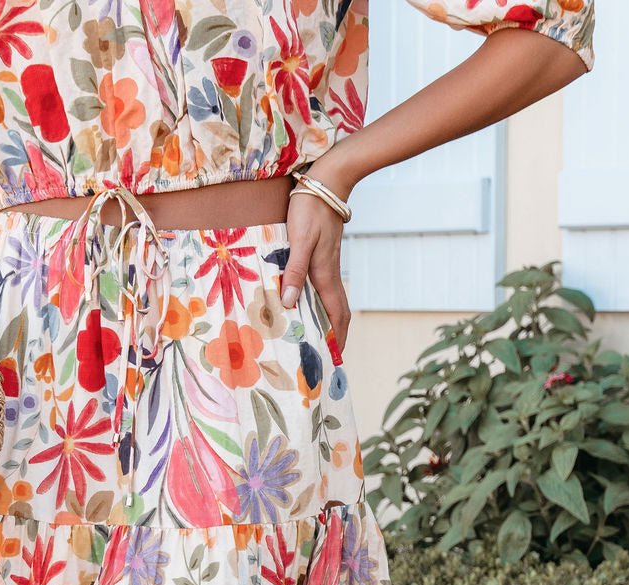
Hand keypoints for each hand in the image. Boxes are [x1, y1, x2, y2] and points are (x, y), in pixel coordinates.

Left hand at [279, 150, 353, 353]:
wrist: (327, 181)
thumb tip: (290, 304)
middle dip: (334, 335)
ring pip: (329, 300)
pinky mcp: (321, 255)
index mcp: (326, 275)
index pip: (337, 315)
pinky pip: (321, 287)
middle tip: (327, 356)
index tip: (336, 359)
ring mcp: (326, 264)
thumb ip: (295, 271)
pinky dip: (317, 302)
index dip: (338, 338)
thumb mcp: (300, 240)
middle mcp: (329, 273)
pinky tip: (304, 304)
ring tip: (316, 337)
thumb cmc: (311, 209)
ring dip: (326, 320)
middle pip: (336, 312)